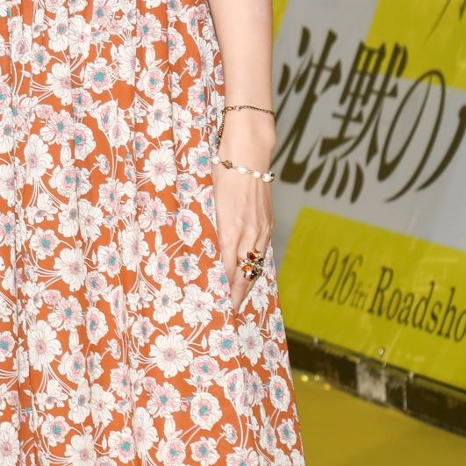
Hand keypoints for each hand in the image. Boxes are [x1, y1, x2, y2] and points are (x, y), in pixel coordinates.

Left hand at [215, 110, 275, 311]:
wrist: (247, 155)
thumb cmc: (219, 174)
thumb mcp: (206, 200)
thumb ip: (205, 226)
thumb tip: (198, 248)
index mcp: (231, 229)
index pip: (227, 269)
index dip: (223, 288)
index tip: (217, 303)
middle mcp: (249, 233)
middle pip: (244, 273)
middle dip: (237, 294)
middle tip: (230, 311)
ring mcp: (261, 229)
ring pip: (255, 264)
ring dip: (248, 283)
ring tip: (239, 297)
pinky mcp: (267, 223)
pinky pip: (262, 251)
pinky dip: (256, 266)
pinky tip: (251, 272)